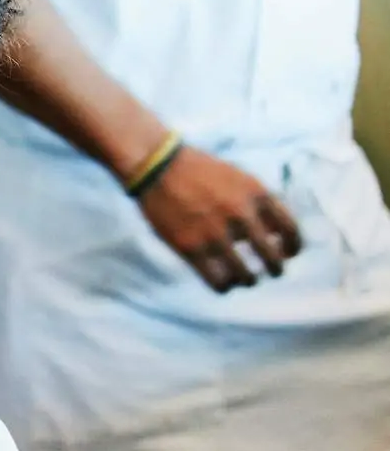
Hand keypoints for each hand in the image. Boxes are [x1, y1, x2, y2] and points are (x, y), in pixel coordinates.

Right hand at [136, 146, 301, 291]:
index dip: (293, 247)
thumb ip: (259, 203)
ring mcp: (215, 233)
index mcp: (257, 195)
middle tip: (270, 271)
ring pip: (245, 274)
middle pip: (272, 257)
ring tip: (244, 279)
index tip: (288, 254)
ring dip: (248, 280)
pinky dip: (224, 286)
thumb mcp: (239, 177)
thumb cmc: (199, 169)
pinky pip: (217, 280)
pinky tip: (222, 282)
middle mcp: (241, 216)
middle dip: (275, 269)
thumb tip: (275, 234)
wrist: (157, 164)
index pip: (290, 231)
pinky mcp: (191, 247)